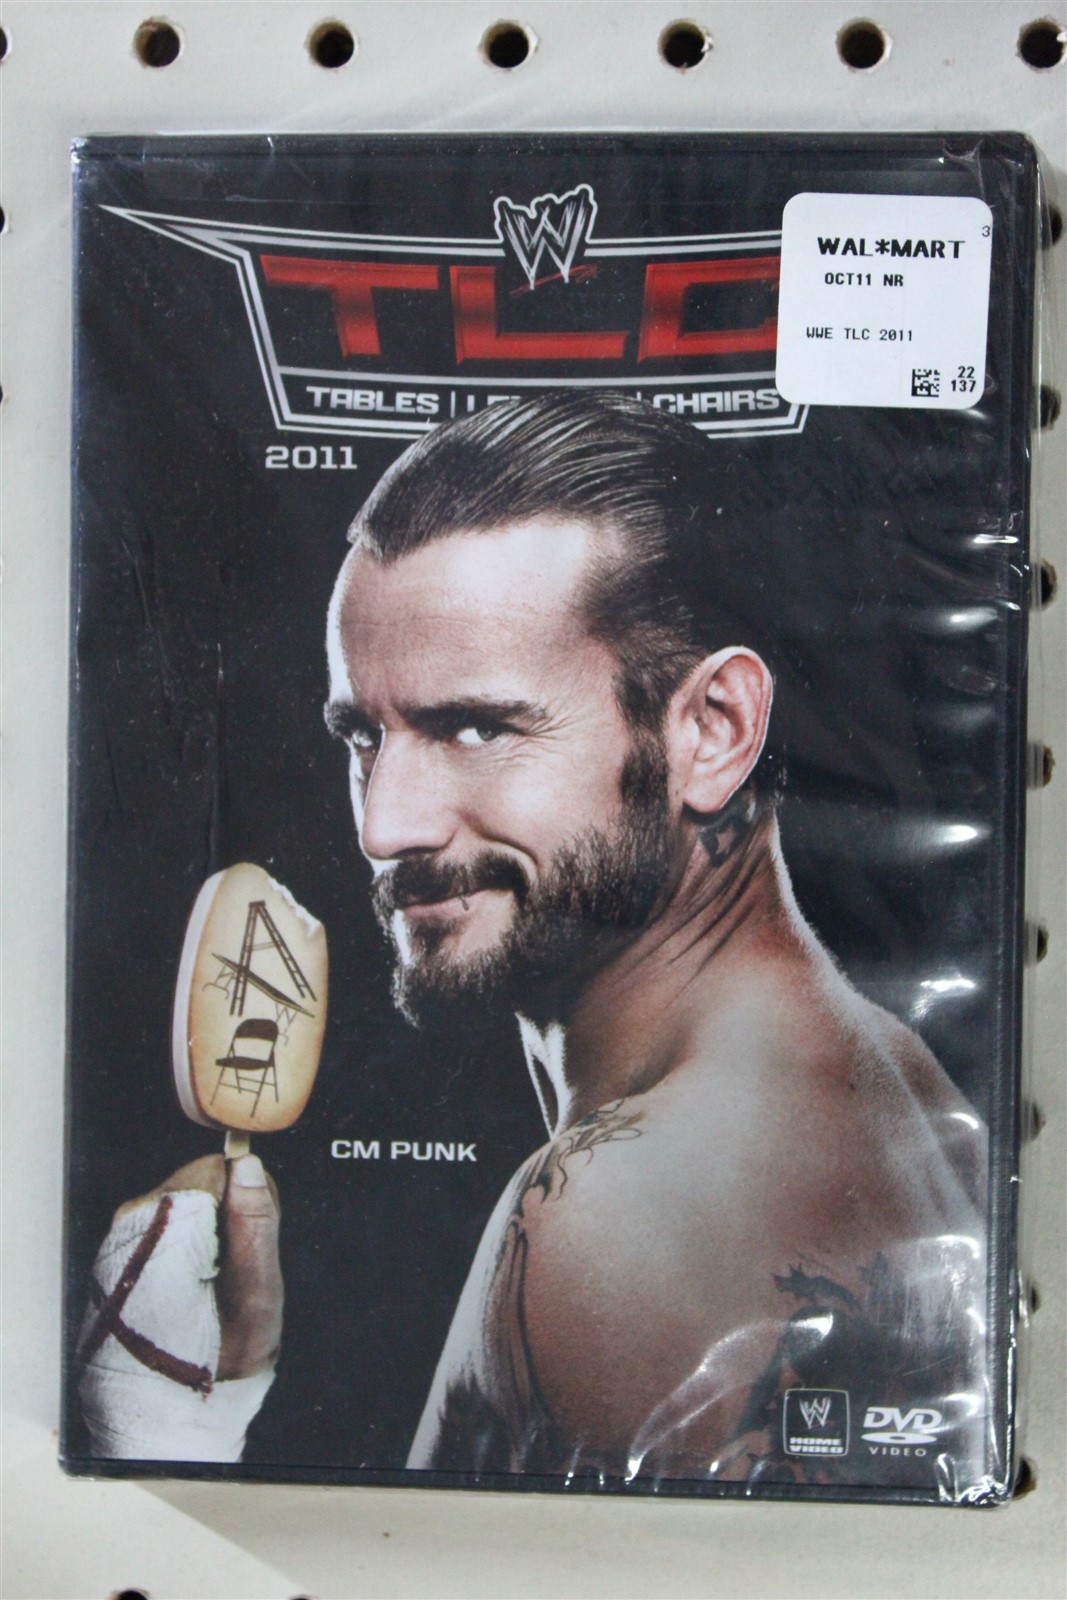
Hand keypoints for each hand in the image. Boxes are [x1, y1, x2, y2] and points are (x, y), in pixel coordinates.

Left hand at [113, 1152, 283, 1378]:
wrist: (169, 1411)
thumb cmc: (219, 1358)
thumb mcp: (257, 1294)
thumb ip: (256, 1223)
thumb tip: (249, 1165)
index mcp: (167, 1231)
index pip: (214, 1170)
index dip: (242, 1200)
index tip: (246, 1244)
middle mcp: (131, 1226)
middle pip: (195, 1183)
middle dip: (221, 1215)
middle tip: (229, 1272)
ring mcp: (117, 1239)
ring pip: (179, 1202)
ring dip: (201, 1232)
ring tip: (206, 1285)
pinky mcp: (114, 1253)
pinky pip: (159, 1226)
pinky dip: (180, 1247)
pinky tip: (185, 1287)